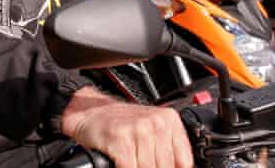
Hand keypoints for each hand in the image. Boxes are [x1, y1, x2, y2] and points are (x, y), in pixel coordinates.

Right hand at [63, 88, 193, 167]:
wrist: (90, 112)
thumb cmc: (121, 123)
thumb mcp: (151, 129)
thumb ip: (168, 149)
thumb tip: (177, 167)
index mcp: (169, 120)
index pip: (184, 161)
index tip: (164, 167)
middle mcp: (156, 122)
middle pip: (165, 167)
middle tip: (140, 162)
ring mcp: (138, 130)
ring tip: (131, 161)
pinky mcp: (121, 139)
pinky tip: (121, 164)